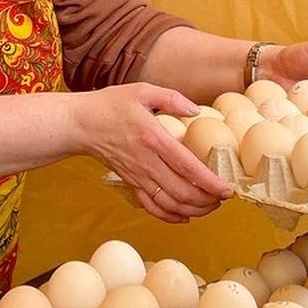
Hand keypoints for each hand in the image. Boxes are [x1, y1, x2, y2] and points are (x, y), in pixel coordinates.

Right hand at [68, 83, 232, 222]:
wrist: (80, 124)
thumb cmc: (110, 105)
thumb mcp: (142, 91)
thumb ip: (172, 98)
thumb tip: (196, 110)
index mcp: (153, 138)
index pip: (187, 166)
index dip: (209, 182)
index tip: (227, 189)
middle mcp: (146, 161)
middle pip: (181, 192)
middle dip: (207, 200)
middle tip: (224, 198)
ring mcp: (137, 175)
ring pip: (168, 204)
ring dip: (192, 211)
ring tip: (210, 207)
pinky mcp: (130, 182)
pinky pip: (151, 206)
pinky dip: (169, 216)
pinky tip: (184, 216)